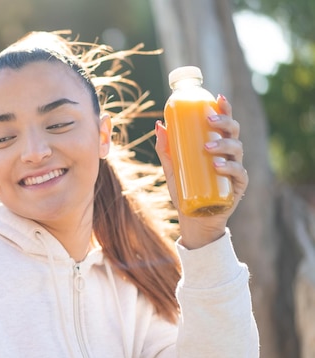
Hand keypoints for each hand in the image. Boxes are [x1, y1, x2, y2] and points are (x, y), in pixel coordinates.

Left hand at [155, 94, 248, 248]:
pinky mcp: (238, 186)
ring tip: (208, 147)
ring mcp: (235, 169)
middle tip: (208, 121)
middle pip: (233, 131)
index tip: (217, 97)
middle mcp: (229, 154)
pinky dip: (229, 168)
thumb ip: (166, 149)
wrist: (193, 219)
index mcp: (217, 145)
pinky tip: (218, 166)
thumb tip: (159, 124)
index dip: (224, 108)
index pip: (223, 123)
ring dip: (223, 144)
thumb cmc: (185, 190)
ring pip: (236, 149)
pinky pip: (239, 173)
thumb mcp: (172, 168)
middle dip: (223, 122)